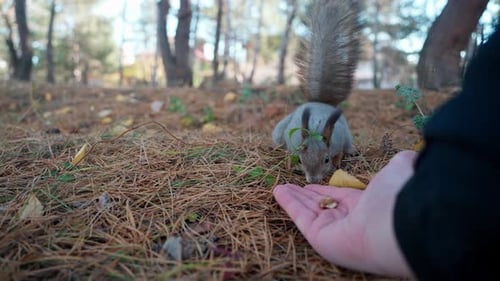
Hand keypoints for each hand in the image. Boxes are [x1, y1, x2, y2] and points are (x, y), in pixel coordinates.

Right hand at [273, 151, 416, 276]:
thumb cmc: (396, 198)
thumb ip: (401, 163)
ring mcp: (332, 229)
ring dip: (293, 197)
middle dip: (306, 196)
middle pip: (320, 205)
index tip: (312, 183)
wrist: (395, 224)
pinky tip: (278, 191)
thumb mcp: (400, 171)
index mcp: (364, 207)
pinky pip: (299, 216)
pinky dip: (287, 203)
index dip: (324, 190)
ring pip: (307, 210)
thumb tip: (410, 156)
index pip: (339, 197)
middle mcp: (347, 220)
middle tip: (292, 186)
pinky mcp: (318, 236)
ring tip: (280, 187)